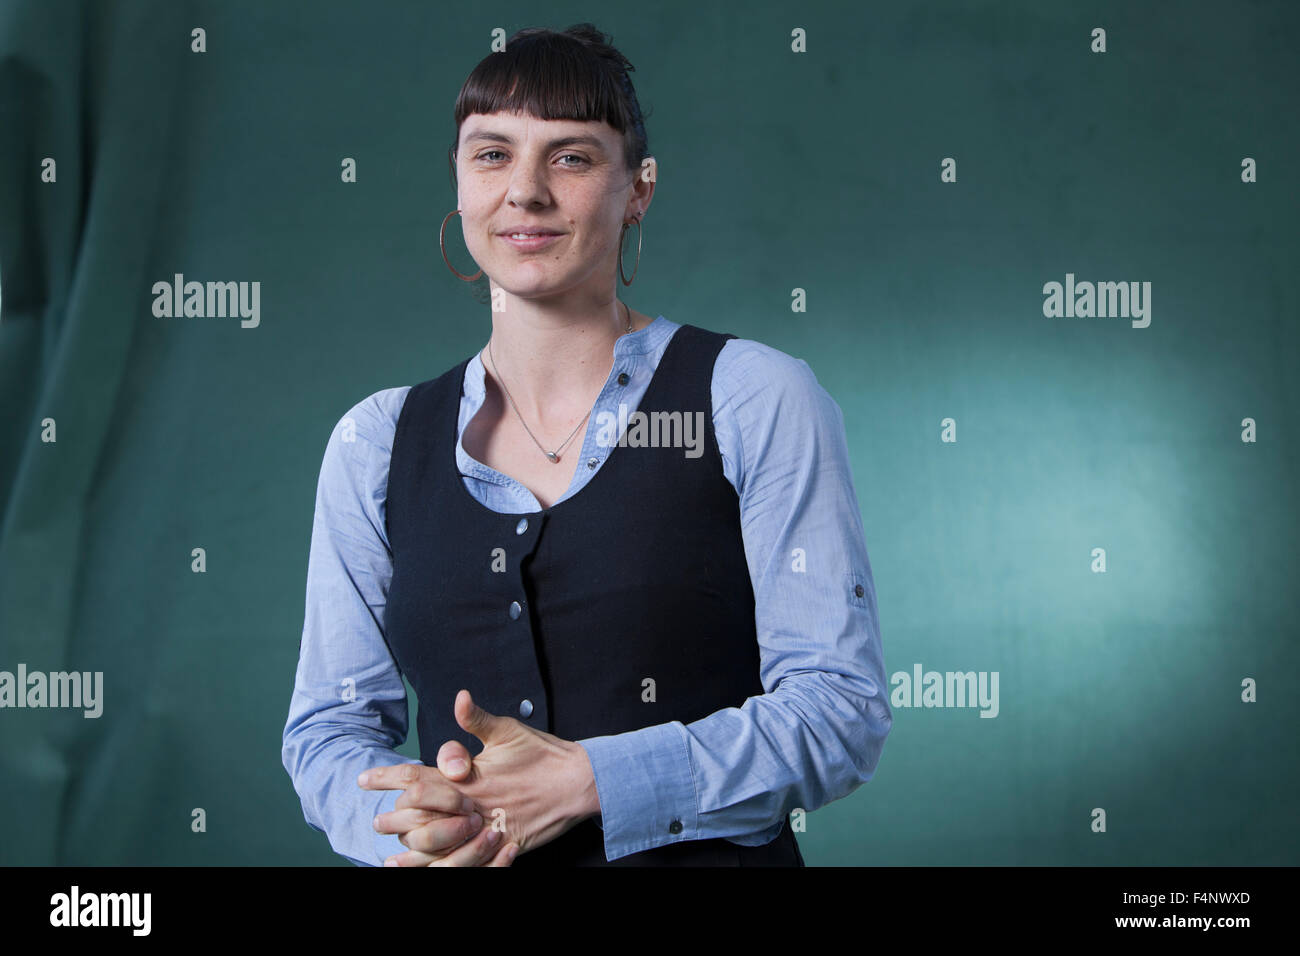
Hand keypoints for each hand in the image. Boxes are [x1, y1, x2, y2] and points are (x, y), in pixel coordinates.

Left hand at [362, 689, 600, 863]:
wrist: (579, 782)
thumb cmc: (542, 754)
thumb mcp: (509, 730)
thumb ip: (477, 719)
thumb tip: (459, 697)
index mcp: (470, 774)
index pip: (418, 774)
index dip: (387, 777)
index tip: (364, 778)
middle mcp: (472, 803)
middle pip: (421, 816)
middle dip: (395, 818)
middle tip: (376, 821)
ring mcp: (487, 827)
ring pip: (440, 845)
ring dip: (413, 849)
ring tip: (389, 856)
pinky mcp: (502, 846)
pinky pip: (468, 862)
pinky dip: (445, 867)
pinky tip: (429, 870)